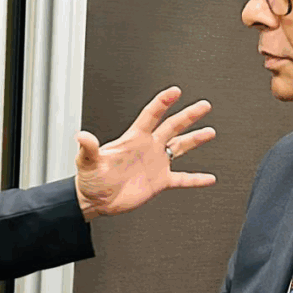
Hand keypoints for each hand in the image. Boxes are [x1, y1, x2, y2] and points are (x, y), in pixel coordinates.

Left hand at [75, 86, 216, 220]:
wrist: (95, 200)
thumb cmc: (90, 179)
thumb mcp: (87, 162)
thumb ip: (89, 148)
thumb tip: (82, 135)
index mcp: (133, 139)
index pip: (150, 116)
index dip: (162, 103)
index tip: (175, 91)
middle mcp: (148, 147)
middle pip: (172, 126)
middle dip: (189, 115)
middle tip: (204, 106)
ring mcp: (156, 163)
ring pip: (180, 147)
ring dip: (195, 139)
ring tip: (210, 132)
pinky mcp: (159, 181)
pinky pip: (182, 179)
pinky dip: (196, 179)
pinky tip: (208, 178)